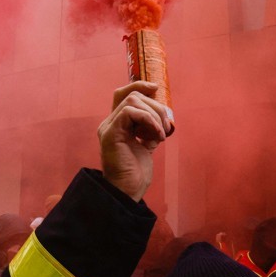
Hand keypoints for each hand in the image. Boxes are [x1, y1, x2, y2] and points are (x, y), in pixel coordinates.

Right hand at [99, 82, 170, 201]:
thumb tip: (162, 117)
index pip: (123, 94)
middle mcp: (109, 123)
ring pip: (133, 101)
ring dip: (154, 115)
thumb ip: (149, 130)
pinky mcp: (111, 134)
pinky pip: (130, 112)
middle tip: (167, 128)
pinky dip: (148, 120)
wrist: (128, 191)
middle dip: (156, 107)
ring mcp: (108, 127)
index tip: (156, 88)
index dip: (139, 85)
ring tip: (161, 134)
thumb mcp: (146, 145)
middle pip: (133, 96)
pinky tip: (156, 137)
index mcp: (117, 124)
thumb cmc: (136, 172)